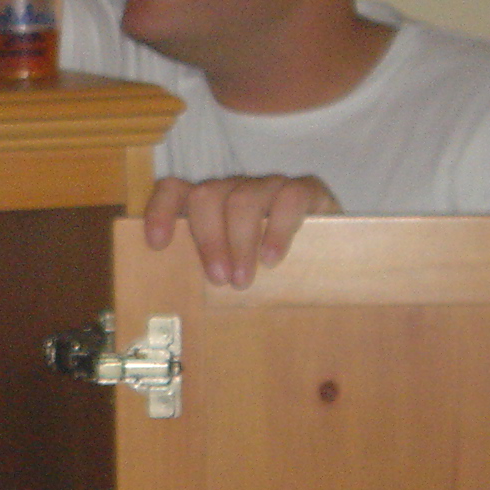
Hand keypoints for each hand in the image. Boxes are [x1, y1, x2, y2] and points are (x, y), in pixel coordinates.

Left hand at [142, 174, 340, 286]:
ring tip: (244, 280)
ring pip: (243, 200)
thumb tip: (176, 302)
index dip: (161, 212)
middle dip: (209, 240)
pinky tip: (273, 259)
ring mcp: (269, 187)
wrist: (332, 259)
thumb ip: (209, 270)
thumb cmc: (271, 270)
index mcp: (210, 204)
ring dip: (240, 243)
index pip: (175, 191)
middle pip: (207, 197)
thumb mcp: (233, 270)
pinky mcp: (306, 191)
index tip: (157, 244)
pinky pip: (288, 199)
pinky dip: (277, 231)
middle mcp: (235, 189)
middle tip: (219, 279)